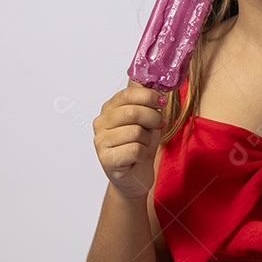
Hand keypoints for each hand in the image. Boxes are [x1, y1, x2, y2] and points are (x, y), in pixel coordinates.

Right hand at [92, 79, 167, 200]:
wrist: (135, 177)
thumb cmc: (140, 147)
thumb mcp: (146, 121)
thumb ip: (147, 103)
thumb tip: (156, 84)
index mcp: (109, 109)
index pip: (127, 94)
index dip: (148, 96)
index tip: (161, 102)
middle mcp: (100, 123)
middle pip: (133, 112)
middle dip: (153, 118)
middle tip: (159, 124)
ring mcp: (101, 142)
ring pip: (136, 132)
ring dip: (147, 140)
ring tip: (143, 145)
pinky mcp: (107, 160)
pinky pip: (135, 149)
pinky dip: (143, 154)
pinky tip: (138, 157)